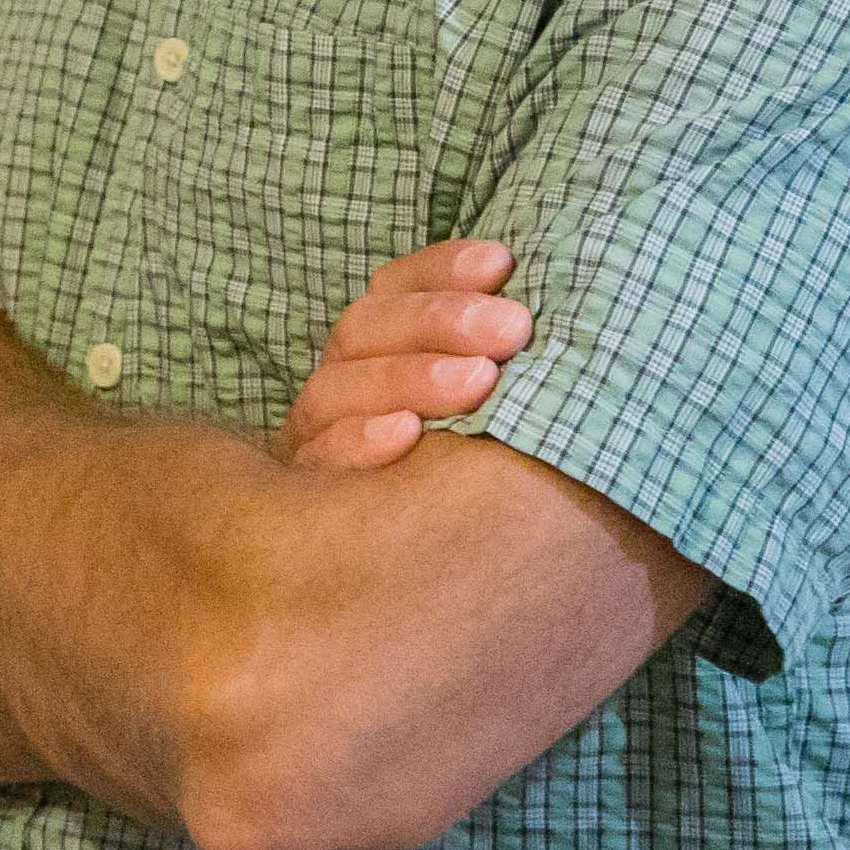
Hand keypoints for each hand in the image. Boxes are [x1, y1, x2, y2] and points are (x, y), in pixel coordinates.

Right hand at [276, 239, 531, 469]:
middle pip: (366, 329)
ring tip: (480, 380)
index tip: (501, 263)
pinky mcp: (309, 494)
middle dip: (440, 319)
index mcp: (377, 348)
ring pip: (339, 388)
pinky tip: (408, 434)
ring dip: (410, 377)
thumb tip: (540, 307)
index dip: (441, 270)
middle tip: (513, 326)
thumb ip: (497, 355)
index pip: (394, 289)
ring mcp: (316, 437)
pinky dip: (361, 442)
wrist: (400, 585)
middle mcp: (340, 383)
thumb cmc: (470, 474)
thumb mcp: (484, 403)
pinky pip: (322, 461)